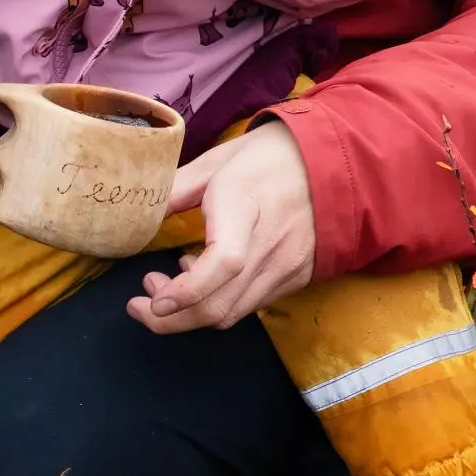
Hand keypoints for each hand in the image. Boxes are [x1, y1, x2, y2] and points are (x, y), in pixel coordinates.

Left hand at [130, 125, 317, 332]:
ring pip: (231, 314)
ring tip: (169, 286)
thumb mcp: (217, 162)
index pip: (223, 263)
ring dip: (190, 313)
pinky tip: (205, 280)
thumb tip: (137, 216)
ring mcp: (287, 267)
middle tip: (140, 302)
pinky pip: (249, 306)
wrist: (337, 164)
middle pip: (218, 305)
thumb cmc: (270, 157)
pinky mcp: (296, 278)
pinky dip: (219, 304)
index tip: (151, 299)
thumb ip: (175, 190)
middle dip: (168, 318)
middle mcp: (270, 245)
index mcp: (246, 205)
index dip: (185, 291)